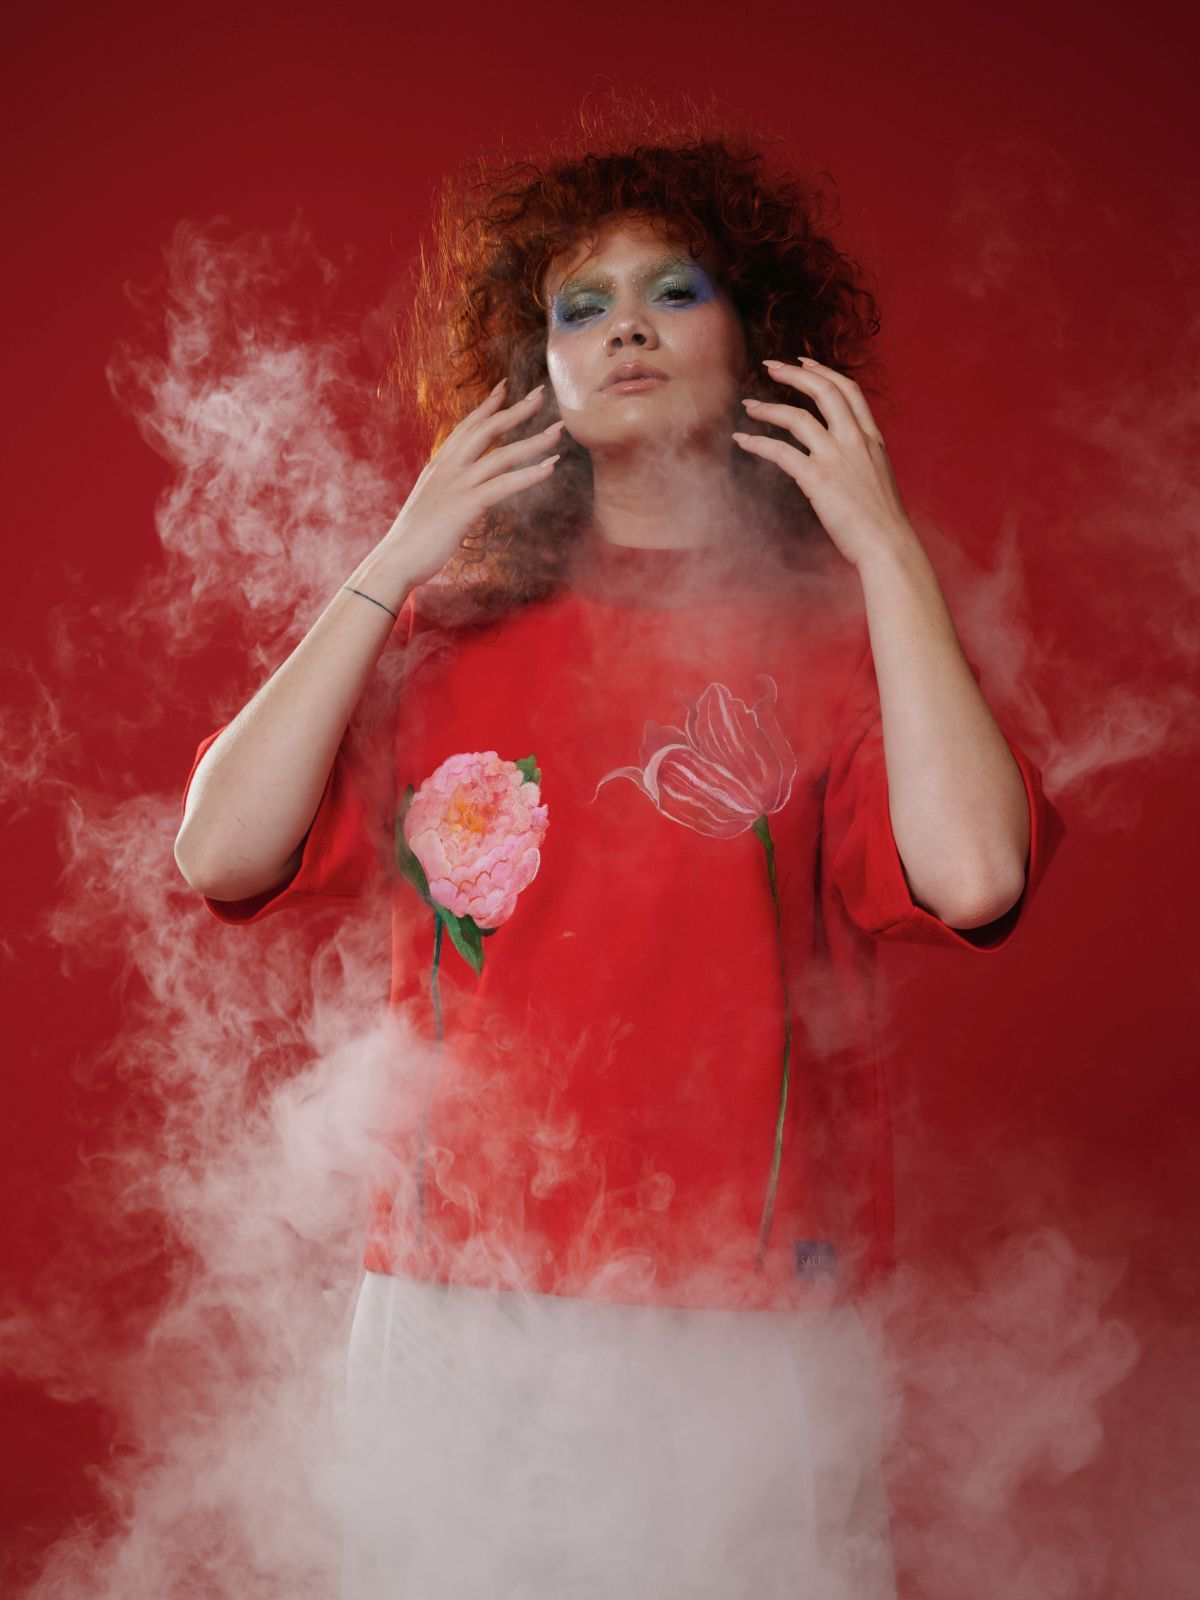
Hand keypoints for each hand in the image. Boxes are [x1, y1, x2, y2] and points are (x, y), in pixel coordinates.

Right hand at [384, 379, 563, 588]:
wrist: (395, 559)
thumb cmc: (413, 538)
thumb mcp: (429, 503)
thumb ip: (446, 489)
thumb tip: (460, 489)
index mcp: (439, 466)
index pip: (466, 426)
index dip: (487, 405)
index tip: (504, 386)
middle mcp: (447, 468)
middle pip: (487, 430)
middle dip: (516, 410)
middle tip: (540, 393)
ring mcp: (456, 485)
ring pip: (501, 455)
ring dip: (532, 442)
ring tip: (558, 432)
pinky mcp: (465, 506)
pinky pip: (503, 485)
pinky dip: (529, 475)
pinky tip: (550, 467)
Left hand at [732, 357, 913, 568]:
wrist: (888, 544)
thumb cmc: (882, 520)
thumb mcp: (878, 477)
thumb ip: (861, 459)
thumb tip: (843, 458)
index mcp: (872, 438)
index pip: (849, 390)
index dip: (824, 371)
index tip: (805, 361)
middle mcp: (855, 440)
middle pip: (823, 391)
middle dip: (794, 373)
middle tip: (770, 365)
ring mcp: (836, 457)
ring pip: (797, 417)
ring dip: (768, 408)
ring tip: (749, 405)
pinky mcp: (817, 478)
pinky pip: (780, 452)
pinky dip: (757, 443)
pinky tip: (742, 440)